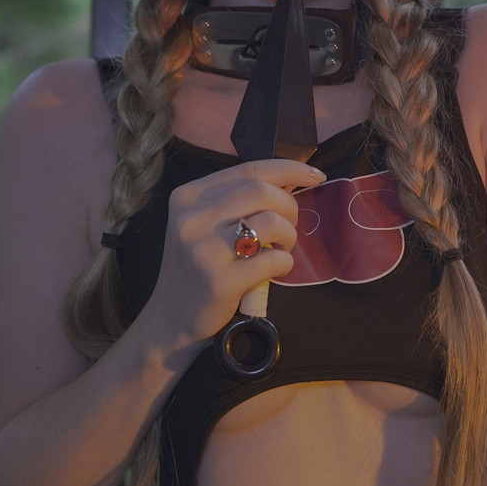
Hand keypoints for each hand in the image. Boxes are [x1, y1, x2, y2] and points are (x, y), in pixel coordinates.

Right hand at [140, 158, 324, 350]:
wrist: (172, 317)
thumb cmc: (197, 266)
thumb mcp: (204, 224)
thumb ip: (236, 201)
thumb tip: (289, 180)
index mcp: (188, 197)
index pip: (249, 169)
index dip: (289, 169)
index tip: (315, 175)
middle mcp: (191, 218)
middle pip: (262, 191)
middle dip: (289, 206)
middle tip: (289, 226)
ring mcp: (204, 250)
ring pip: (270, 222)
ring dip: (289, 235)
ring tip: (282, 249)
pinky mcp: (220, 281)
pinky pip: (272, 260)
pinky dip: (285, 262)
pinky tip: (277, 269)